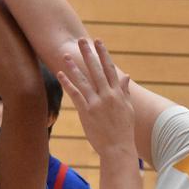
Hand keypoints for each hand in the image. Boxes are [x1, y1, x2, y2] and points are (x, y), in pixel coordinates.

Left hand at [58, 39, 135, 156]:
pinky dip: (68, 83)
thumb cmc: (124, 130)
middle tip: (82, 40)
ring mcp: (96, 103)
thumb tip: (126, 75)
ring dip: (74, 66)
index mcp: (118, 93)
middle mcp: (107, 95)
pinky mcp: (87, 112)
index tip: (98, 42)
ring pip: (84, 80)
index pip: (110, 69)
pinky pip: (75, 94)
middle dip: (89, 54)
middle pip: (96, 70)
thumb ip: (125, 90)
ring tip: (66, 55)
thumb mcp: (127, 108)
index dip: (103, 54)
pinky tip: (60, 74)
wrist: (118, 148)